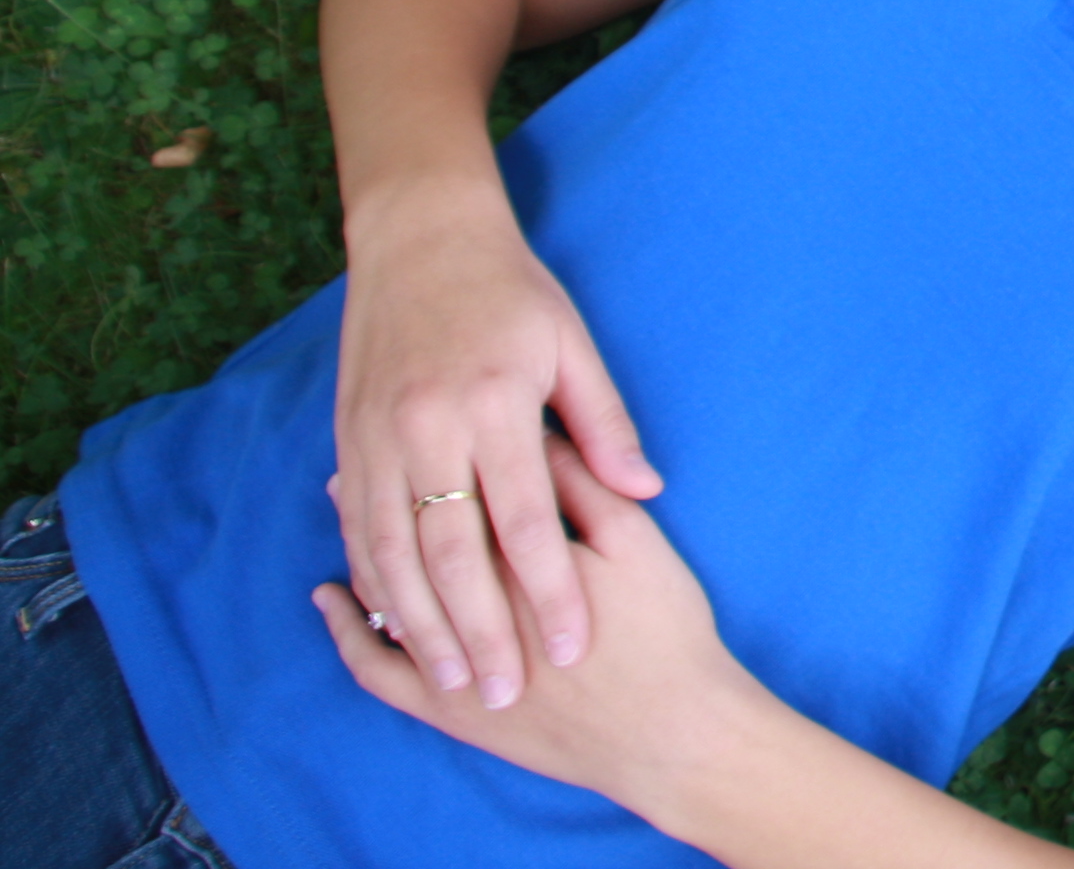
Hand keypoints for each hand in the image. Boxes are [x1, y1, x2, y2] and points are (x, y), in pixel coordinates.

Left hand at [317, 437, 766, 819]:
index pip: (462, 490)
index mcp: (518, 557)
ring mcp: (450, 663)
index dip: (439, 450)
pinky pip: (376, 668)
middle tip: (355, 448)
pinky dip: (349, 633)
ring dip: (360, 539)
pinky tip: (333, 602)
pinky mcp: (445, 709)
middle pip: (414, 535)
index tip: (422, 410)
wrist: (670, 732)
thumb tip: (539, 440)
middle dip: (380, 488)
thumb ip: (586, 487)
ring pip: (387, 591)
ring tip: (340, 499)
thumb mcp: (637, 545)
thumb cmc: (666, 631)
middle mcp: (470, 607)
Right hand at [332, 180, 661, 709]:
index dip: (550, 592)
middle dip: (482, 632)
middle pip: (452, 555)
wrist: (419, 239)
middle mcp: (427, 428)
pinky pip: (358, 528)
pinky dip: (374, 582)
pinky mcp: (347, 441)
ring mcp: (377, 438)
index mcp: (492, 405)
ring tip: (453, 679)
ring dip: (419, 625)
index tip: (574, 647)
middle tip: (511, 694)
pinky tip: (394, 624)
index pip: (525, 522)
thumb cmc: (511, 291)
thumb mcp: (571, 345)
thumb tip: (646, 492)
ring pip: (392, 554)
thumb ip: (603, 425)